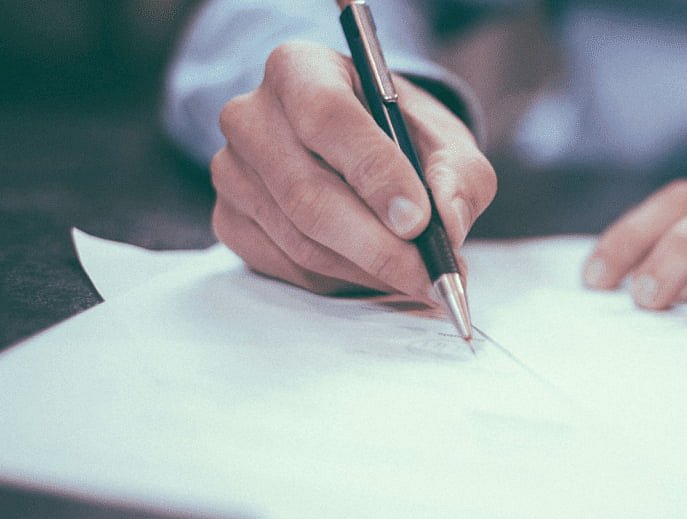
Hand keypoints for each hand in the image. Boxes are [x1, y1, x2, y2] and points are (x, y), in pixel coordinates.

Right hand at [210, 41, 495, 296]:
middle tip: (429, 275)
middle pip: (307, 193)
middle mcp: (251, 115)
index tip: (418, 221)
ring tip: (417, 277)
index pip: (328, 118)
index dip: (375, 174)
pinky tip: (376, 273)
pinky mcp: (229, 220)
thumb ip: (457, 177)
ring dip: (367, 270)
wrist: (363, 148)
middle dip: (378, 246)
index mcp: (299, 69)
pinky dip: (340, 280)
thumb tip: (446, 226)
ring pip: (300, 240)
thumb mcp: (446, 141)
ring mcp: (232, 171)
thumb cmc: (402, 136)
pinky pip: (287, 266)